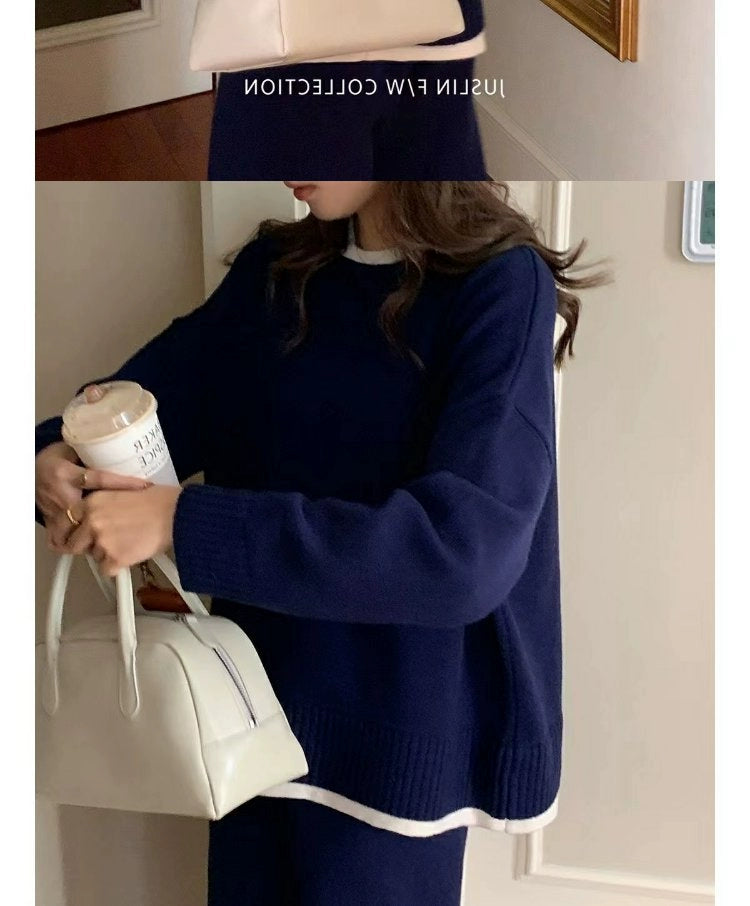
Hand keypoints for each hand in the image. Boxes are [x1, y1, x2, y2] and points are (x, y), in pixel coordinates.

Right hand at [36, 442, 152, 552]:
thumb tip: (121, 455)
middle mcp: (60, 494)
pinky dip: (72, 545)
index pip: (99, 478)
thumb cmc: (53, 459)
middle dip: (108, 521)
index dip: (123, 483)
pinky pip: (59, 539)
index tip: (144, 486)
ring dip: (91, 537)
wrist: (28, 472)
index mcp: (66, 473)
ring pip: (73, 531)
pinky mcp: (50, 522)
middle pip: (87, 513)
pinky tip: (87, 548)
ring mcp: (53, 511)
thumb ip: (91, 455)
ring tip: (112, 541)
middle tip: (131, 524)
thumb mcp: (69, 450)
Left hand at [65, 485, 183, 576]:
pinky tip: (133, 553)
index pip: (67, 521)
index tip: (76, 537)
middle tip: (107, 543)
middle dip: (88, 546)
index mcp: (92, 501)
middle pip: (75, 544)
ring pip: (94, 557)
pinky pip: (108, 570)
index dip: (73, 531)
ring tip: (129, 543)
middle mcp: (91, 521)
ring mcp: (101, 541)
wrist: (177, 514)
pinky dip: (118, 566)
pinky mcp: (114, 558)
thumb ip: (104, 504)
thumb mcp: (123, 491)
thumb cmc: (159, 501)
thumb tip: (94, 516)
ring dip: (107, 555)